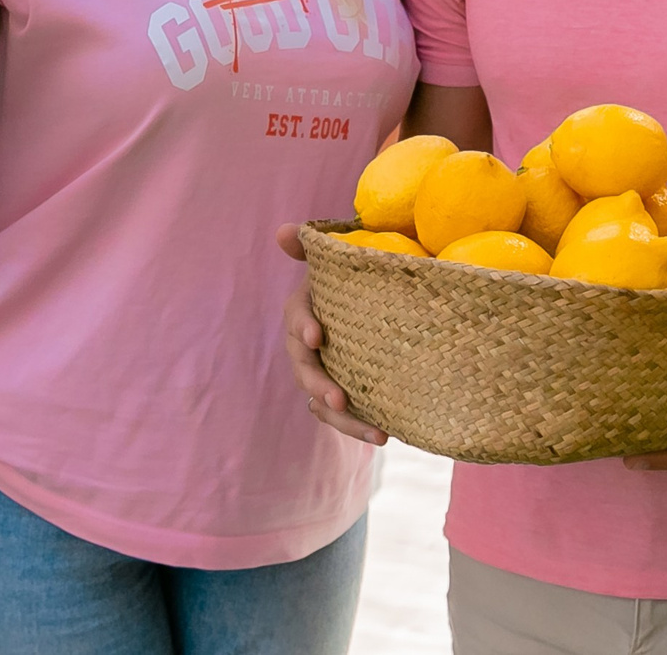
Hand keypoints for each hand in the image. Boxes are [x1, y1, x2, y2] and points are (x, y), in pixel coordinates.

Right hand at [275, 223, 386, 445]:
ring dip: (342, 419)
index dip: (302, 326)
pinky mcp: (342, 391)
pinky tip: (382, 435)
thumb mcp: (339, 258)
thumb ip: (313, 244)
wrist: (374, 300)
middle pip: (304, 368)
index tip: (316, 336)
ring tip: (374, 432)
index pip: (296, 317)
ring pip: (319, 400)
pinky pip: (340, 416)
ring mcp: (324, 371)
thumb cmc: (354, 277)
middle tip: (338, 399)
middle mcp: (308, 345)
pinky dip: (358, 427)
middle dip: (318, 384)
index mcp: (305, 310)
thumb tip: (284, 231)